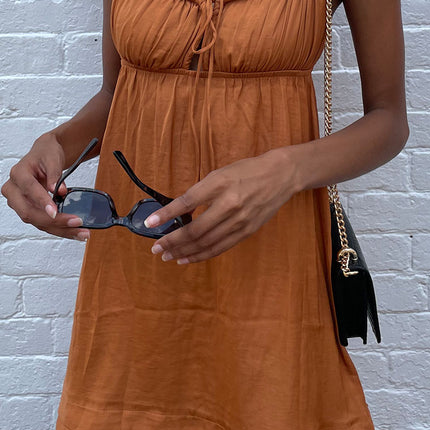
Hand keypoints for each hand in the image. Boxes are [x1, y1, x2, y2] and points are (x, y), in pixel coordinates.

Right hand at [1, 133, 89, 241]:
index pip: (28, 189)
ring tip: (81, 232)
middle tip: (76, 222)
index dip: (42, 201)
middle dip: (53, 221)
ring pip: (37, 222)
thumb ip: (54, 173)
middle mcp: (14, 190)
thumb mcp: (52, 157)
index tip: (55, 212)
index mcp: (18, 174)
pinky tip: (74, 231)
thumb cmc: (46, 154)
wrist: (43, 155)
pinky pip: (42, 223)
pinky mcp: (29, 210)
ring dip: (59, 229)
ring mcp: (19, 203)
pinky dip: (59, 228)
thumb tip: (59, 191)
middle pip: (29, 212)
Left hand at [145, 149, 297, 264]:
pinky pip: (220, 248)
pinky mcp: (247, 231)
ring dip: (183, 251)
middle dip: (172, 241)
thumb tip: (178, 212)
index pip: (187, 202)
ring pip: (206, 243)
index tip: (149, 224)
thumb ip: (199, 192)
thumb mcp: (219, 174)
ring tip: (167, 256)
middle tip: (156, 248)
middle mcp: (229, 203)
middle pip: (195, 229)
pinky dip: (201, 255)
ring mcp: (240, 220)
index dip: (166, 214)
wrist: (280, 175)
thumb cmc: (246, 171)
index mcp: (219, 183)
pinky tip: (187, 257)